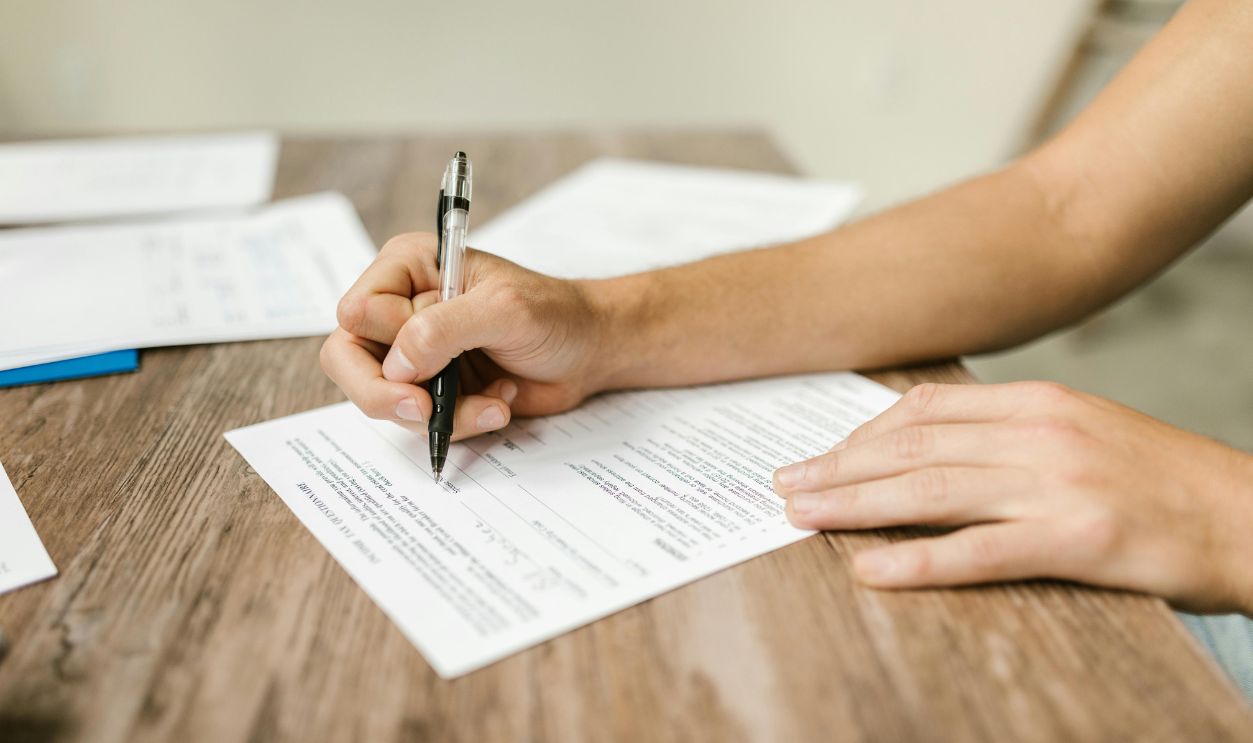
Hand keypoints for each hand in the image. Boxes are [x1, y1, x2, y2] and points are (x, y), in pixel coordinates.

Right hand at [321, 232, 607, 439]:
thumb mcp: (503, 309)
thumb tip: (395, 365)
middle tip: (426, 411)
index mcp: (408, 268)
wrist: (589, 350)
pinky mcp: (433, 388)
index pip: (356, 312)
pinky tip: (499, 404)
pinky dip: (460, 423)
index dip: (387, 343)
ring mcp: (415, 352)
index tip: (430, 361)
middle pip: (347, 360)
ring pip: (383, 398)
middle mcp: (401, 308)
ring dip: (441, 414)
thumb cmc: (553, 313)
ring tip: (494, 401)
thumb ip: (443, 329)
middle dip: (386, 395)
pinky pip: (419, 421)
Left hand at [772, 381, 1252, 612]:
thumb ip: (1008, 433)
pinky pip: (980, 551)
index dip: (860, 435)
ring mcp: (1058, 483)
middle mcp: (1039, 432)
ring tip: (800, 517)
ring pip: (931, 490)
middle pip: (913, 447)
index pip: (924, 410)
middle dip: (838, 468)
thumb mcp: (1080, 431)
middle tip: (784, 486)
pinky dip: (919, 561)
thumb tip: (928, 447)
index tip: (818, 456)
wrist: (1251, 515)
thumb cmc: (1160, 480)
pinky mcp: (1080, 537)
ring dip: (855, 505)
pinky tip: (872, 570)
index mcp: (1036, 401)